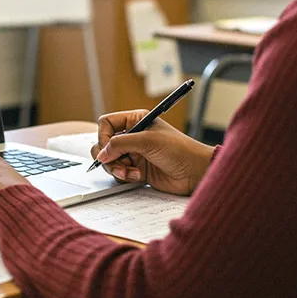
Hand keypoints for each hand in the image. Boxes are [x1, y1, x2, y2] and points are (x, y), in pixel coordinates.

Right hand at [92, 110, 214, 195]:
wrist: (195, 172)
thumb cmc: (180, 150)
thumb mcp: (148, 141)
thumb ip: (121, 144)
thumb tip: (101, 153)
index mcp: (136, 121)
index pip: (107, 124)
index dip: (103, 136)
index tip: (108, 148)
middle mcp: (133, 136)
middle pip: (104, 144)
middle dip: (108, 156)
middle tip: (117, 163)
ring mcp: (134, 153)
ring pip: (110, 160)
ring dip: (117, 168)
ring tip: (131, 173)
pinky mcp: (137, 169)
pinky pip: (119, 173)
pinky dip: (125, 176)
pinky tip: (138, 176)